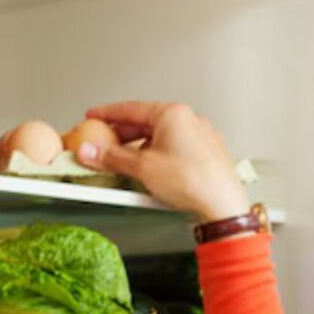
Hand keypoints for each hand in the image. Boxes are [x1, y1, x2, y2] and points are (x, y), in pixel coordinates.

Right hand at [78, 101, 250, 221]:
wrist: (223, 205)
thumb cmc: (193, 181)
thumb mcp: (142, 168)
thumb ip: (111, 157)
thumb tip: (90, 151)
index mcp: (173, 114)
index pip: (131, 109)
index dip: (107, 114)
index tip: (94, 117)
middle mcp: (190, 121)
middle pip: (146, 124)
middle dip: (123, 136)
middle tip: (104, 145)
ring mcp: (201, 138)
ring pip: (162, 139)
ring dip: (141, 151)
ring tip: (126, 166)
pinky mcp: (208, 155)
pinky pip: (176, 151)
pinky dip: (160, 159)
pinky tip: (150, 176)